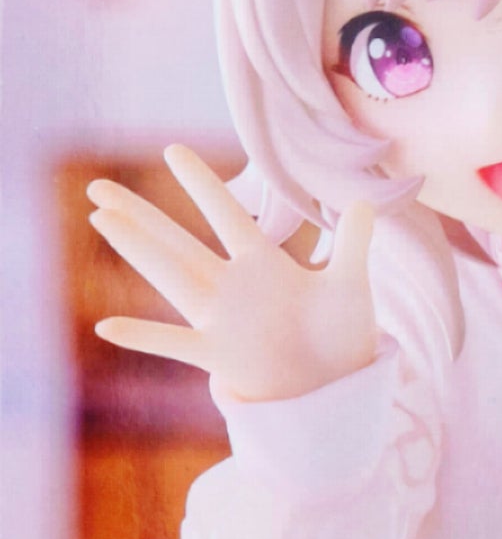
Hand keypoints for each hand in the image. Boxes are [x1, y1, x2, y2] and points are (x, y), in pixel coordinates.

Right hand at [88, 146, 378, 401]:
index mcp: (262, 263)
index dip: (200, 182)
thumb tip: (368, 201)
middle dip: (139, 213)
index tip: (172, 150)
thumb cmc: (343, 337)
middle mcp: (232, 287)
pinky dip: (143, 336)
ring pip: (168, 277)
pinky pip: (174, 344)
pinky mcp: (218, 357)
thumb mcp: (350, 286)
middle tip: (97, 186)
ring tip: (100, 219)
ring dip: (135, 249)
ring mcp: (220, 321)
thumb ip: (353, 244)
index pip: (225, 213)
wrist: (338, 388)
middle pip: (176, 241)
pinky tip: (106, 326)